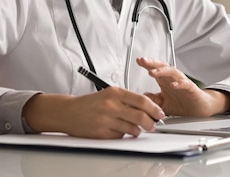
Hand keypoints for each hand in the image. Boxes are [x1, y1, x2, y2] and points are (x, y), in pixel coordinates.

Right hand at [22, 88, 165, 138]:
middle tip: (153, 125)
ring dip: (137, 131)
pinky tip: (119, 131)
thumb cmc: (90, 103)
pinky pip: (120, 137)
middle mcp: (111, 105)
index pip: (142, 100)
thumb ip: (127, 99)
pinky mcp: (102, 133)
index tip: (160, 113)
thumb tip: (148, 107)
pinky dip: (124, 135)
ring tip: (135, 129)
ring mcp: (106, 120)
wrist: (68, 112)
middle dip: (150, 123)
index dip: (154, 109)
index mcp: (115, 93)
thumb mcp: (109, 94)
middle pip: (140, 117)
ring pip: (132, 129)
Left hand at [136, 57, 229, 116]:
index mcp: (165, 81)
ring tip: (152, 72)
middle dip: (152, 63)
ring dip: (162, 71)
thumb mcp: (163, 104)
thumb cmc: (183, 103)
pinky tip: (173, 84)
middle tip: (142, 61)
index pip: (155, 69)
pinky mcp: (191, 89)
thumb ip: (153, 100)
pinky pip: (185, 84)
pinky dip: (179, 83)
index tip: (138, 60)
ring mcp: (182, 82)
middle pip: (162, 67)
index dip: (147, 64)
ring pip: (172, 72)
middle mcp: (173, 79)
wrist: (200, 108)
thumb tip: (142, 96)